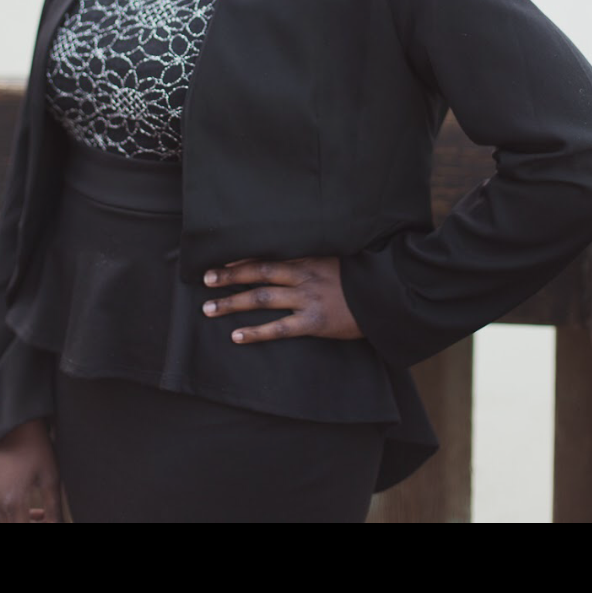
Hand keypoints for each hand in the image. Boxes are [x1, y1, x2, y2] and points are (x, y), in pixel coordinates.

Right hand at [0, 419, 63, 522]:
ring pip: (11, 525)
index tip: (54, 521)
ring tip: (47, 516)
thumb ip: (54, 509)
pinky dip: (20, 519)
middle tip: (52, 519)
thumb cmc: (37, 450)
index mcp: (14, 503)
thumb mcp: (51, 479)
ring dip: (27, 524)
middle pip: (16, 529)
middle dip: (35, 526)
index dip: (43, 528)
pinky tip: (37, 511)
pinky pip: (6, 517)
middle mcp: (0, 505)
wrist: (16, 427)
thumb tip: (60, 525)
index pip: (24, 530)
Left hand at [201, 256, 364, 344]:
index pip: (267, 256)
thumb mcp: (337, 258)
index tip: (219, 261)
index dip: (241, 259)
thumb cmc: (362, 277)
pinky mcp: (314, 323)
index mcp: (308, 258)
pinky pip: (280, 328)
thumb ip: (313, 258)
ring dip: (233, 303)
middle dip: (229, 276)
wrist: (386, 296)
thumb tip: (291, 257)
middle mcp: (303, 276)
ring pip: (262, 299)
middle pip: (259, 273)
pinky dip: (256, 332)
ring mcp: (308, 299)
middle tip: (205, 280)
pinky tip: (237, 336)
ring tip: (209, 309)